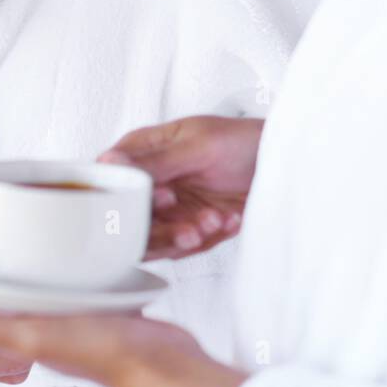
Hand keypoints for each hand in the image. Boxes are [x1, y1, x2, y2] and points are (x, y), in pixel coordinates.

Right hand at [99, 115, 264, 258]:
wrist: (279, 162)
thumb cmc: (239, 140)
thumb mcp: (198, 145)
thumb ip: (155, 161)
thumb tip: (108, 162)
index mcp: (141, 152)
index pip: (112, 183)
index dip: (128, 200)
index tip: (163, 199)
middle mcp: (149, 183)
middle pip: (129, 221)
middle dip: (164, 229)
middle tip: (192, 225)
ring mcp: (166, 209)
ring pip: (156, 240)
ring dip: (187, 235)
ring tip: (215, 221)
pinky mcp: (187, 228)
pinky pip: (185, 246)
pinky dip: (209, 236)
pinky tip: (230, 219)